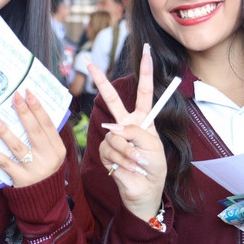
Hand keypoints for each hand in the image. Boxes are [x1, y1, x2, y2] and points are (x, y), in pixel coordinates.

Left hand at [0, 90, 65, 187]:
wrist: (45, 203)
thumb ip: (45, 138)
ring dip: (4, 129)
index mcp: (58, 149)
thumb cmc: (46, 172)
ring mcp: (34, 169)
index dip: (38, 108)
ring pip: (18, 145)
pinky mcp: (21, 179)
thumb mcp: (53, 155)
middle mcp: (48, 158)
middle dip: (23, 112)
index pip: (48, 124)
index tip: (29, 93)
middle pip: (34, 131)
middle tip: (14, 96)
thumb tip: (30, 112)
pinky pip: (5, 164)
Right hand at [87, 44, 166, 221]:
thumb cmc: (154, 169)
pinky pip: (110, 149)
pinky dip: (122, 161)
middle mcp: (127, 124)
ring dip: (130, 152)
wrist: (145, 192)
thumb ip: (137, 134)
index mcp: (143, 119)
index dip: (146, 71)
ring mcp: (114, 137)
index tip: (146, 51)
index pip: (144, 92)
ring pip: (115, 135)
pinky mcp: (105, 151)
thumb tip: (115, 130)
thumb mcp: (155, 148)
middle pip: (112, 98)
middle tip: (88, 62)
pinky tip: (128, 168)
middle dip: (100, 80)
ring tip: (139, 164)